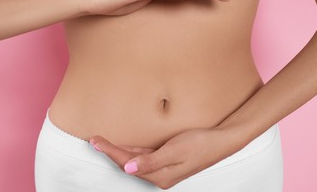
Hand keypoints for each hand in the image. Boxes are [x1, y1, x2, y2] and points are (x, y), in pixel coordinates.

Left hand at [89, 128, 239, 188]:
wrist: (221, 141)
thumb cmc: (200, 144)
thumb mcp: (175, 151)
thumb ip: (150, 161)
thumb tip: (127, 168)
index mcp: (160, 175)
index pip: (127, 163)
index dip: (110, 151)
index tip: (96, 141)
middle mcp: (159, 175)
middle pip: (128, 164)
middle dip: (110, 152)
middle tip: (94, 140)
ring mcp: (163, 169)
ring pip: (135, 161)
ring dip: (119, 152)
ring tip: (104, 143)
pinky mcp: (167, 161)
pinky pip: (144, 158)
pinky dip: (133, 151)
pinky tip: (126, 147)